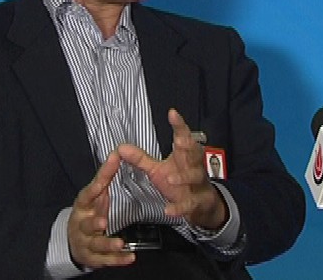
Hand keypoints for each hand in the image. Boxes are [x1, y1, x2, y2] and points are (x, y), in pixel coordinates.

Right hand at [67, 152, 134, 268]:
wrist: (73, 239)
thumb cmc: (88, 211)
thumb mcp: (95, 193)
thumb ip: (106, 175)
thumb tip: (118, 152)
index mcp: (83, 205)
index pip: (87, 195)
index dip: (95, 188)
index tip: (103, 181)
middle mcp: (82, 224)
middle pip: (87, 224)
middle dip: (94, 223)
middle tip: (104, 221)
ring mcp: (86, 242)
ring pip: (96, 244)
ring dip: (108, 243)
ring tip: (120, 243)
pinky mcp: (94, 257)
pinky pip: (106, 259)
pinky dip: (118, 259)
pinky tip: (130, 257)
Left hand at [118, 109, 227, 229]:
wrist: (201, 205)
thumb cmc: (179, 182)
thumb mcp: (158, 170)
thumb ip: (141, 159)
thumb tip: (121, 147)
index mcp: (183, 155)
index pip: (183, 136)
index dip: (179, 125)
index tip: (172, 113)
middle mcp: (193, 166)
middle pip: (194, 153)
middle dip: (188, 146)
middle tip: (180, 141)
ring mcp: (197, 184)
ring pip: (195, 176)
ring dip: (183, 176)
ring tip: (170, 178)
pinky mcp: (197, 202)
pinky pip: (190, 204)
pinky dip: (180, 207)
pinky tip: (169, 210)